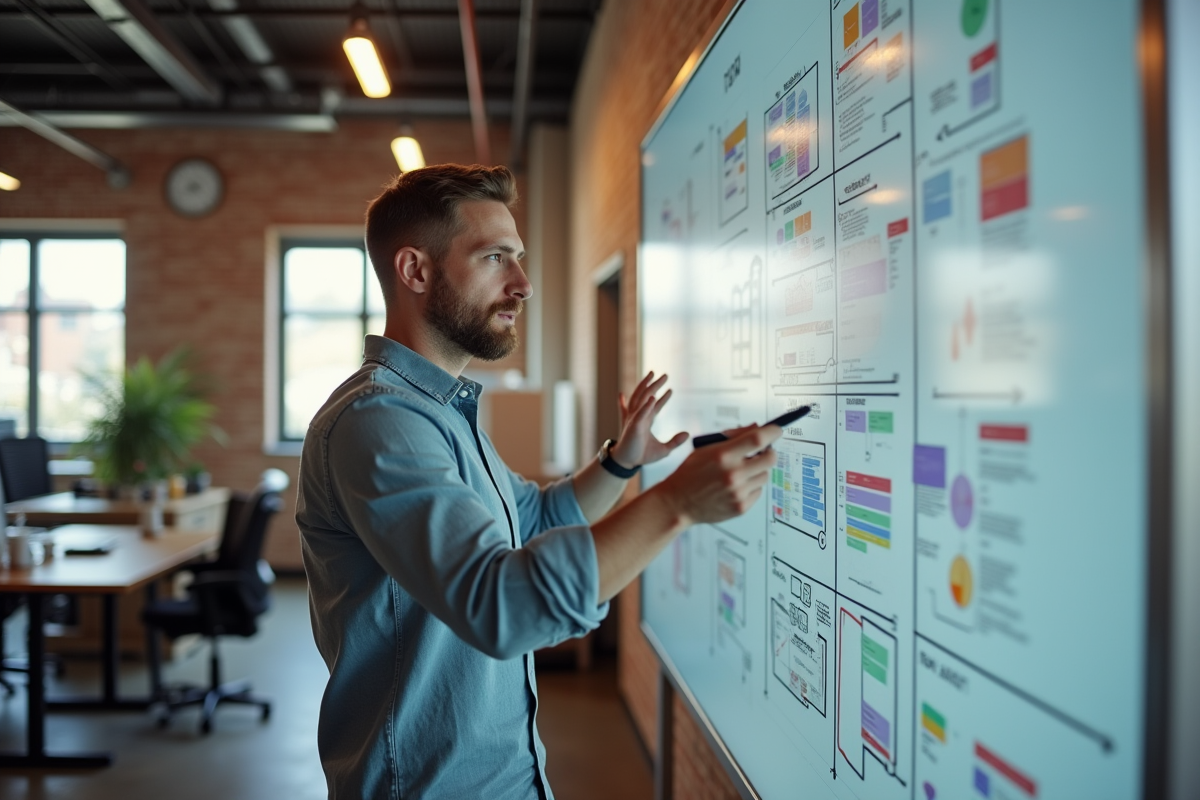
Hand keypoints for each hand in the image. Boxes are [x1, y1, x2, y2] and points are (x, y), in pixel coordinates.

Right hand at [611, 371, 688, 467]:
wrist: (628, 463)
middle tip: (665, 375)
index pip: (655, 406)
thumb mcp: (664, 450)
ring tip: (654, 374)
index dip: (663, 398)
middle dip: (655, 384)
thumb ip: (675, 442)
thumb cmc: (641, 455)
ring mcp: (635, 419)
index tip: (670, 390)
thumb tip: (687, 434)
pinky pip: (640, 413)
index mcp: (645, 421)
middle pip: (647, 396)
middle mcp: (640, 417)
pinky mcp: (633, 426)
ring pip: (641, 398)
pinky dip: (646, 405)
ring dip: (647, 386)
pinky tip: (653, 397)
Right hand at [657, 425, 781, 526]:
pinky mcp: (741, 507)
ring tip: (740, 472)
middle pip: (770, 458)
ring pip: (765, 475)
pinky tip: (736, 486)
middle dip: (769, 452)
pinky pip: (758, 491)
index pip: (758, 439)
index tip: (776, 430)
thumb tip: (756, 428)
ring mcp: (738, 492)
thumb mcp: (705, 448)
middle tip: (762, 452)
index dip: (772, 432)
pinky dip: (752, 486)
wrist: (678, 503)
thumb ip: (732, 437)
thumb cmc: (690, 473)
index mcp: (723, 455)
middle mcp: (733, 474)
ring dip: (758, 470)